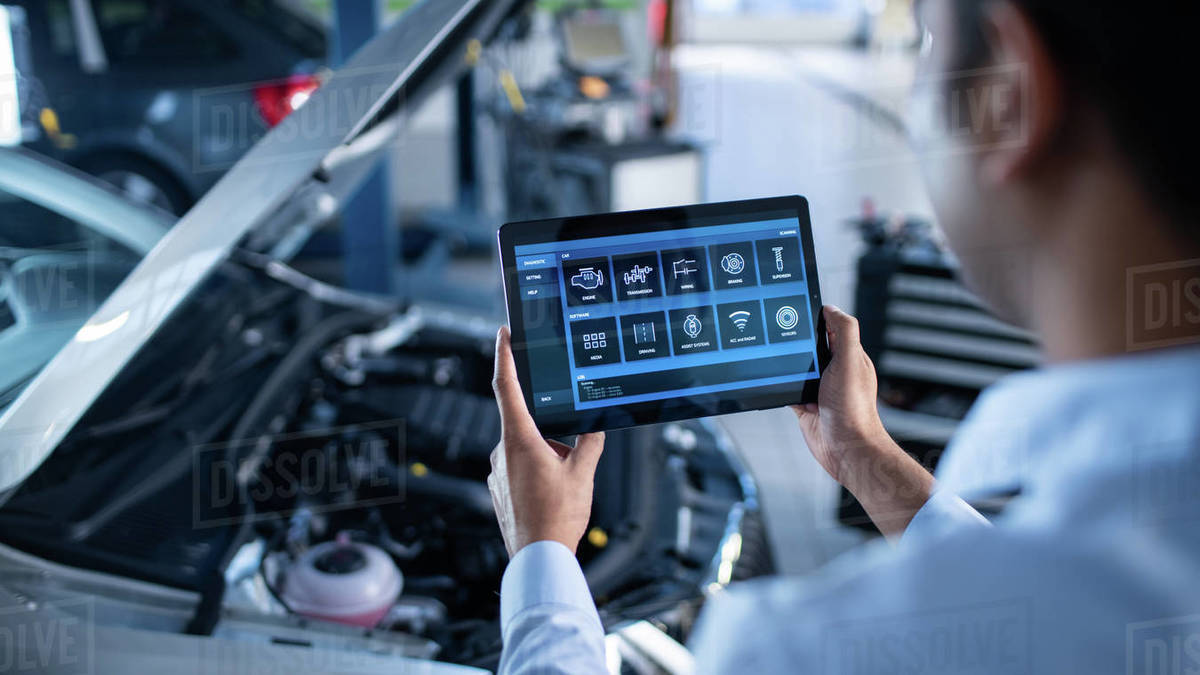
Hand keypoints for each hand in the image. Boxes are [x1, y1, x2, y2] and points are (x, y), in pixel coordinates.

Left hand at [488, 326, 604, 555]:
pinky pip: (520, 470)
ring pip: (526, 450)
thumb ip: (590, 442)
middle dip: (552, 436)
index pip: (507, 386)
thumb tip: (595, 426)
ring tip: (564, 487)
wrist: (539, 558)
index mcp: (519, 439)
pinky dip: (538, 475)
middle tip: (570, 461)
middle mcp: (502, 452)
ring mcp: (498, 473)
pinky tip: (552, 498)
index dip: (505, 355)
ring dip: (547, 459)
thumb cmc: (558, 517)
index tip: (504, 333)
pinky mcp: (498, 490)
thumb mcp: (583, 473)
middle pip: (527, 425)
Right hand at [791, 306, 932, 539]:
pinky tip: (775, 382)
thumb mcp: (850, 362)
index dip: (817, 319)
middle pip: (811, 347)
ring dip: (788, 364)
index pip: (832, 329)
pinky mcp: (806, 405)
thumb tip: (831, 308)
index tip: (798, 309)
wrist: (846, 449)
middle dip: (797, 341)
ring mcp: (820, 389)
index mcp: (849, 357)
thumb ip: (844, 332)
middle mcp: (835, 371)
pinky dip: (781, 386)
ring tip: (775, 355)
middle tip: (779, 332)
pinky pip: (788, 389)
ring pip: (798, 368)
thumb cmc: (853, 410)